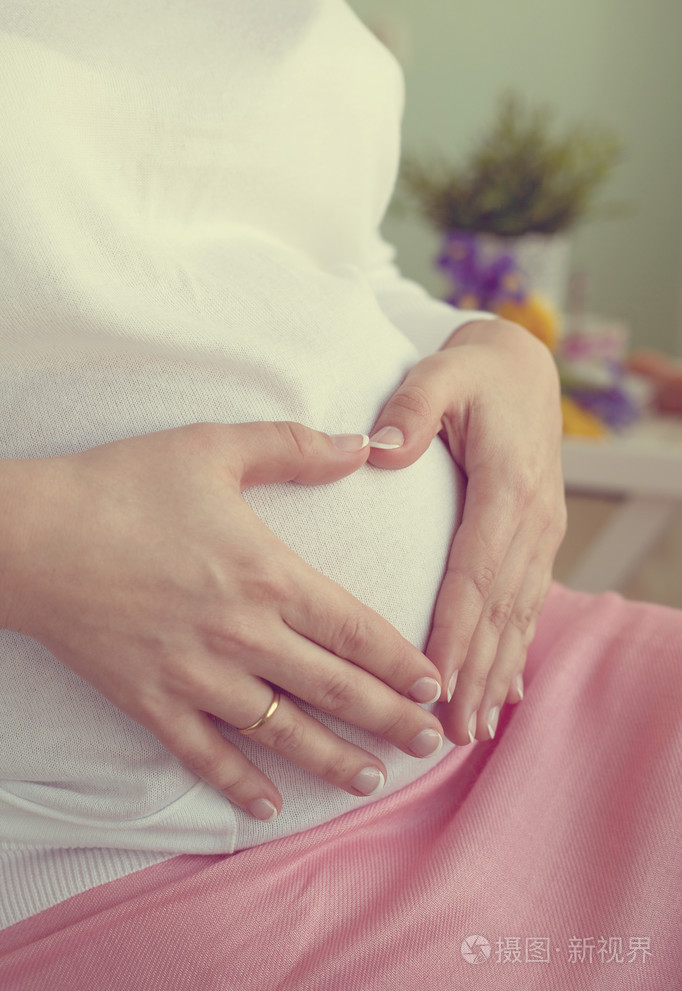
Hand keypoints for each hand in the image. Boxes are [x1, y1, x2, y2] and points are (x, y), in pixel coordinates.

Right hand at [4, 422, 444, 819]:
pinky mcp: (151, 702)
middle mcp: (243, 635)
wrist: (33, 535)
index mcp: (267, 576)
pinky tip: (269, 806)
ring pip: (282, 733)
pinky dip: (239, 784)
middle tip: (431, 744)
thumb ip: (294, 446)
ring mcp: (196, 676)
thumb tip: (361, 443)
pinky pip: (204, 755)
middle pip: (335, 689)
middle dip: (390, 719)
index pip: (355, 631)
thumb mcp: (214, 448)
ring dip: (334, 761)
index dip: (401, 662)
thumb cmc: (123, 486)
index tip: (436, 686)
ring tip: (373, 780)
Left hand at [367, 317, 566, 744]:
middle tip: (451, 732)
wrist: (522, 369)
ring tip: (475, 728)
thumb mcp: (440, 374)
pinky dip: (514, 649)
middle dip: (475, 674)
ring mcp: (542, 533)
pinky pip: (527, 603)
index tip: (434, 682)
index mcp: (508, 488)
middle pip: (499, 610)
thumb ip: (413, 407)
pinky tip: (505, 691)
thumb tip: (383, 449)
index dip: (456, 631)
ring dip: (496, 673)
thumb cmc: (472, 373)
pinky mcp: (538, 540)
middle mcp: (533, 520)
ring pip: (518, 615)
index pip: (476, 573)